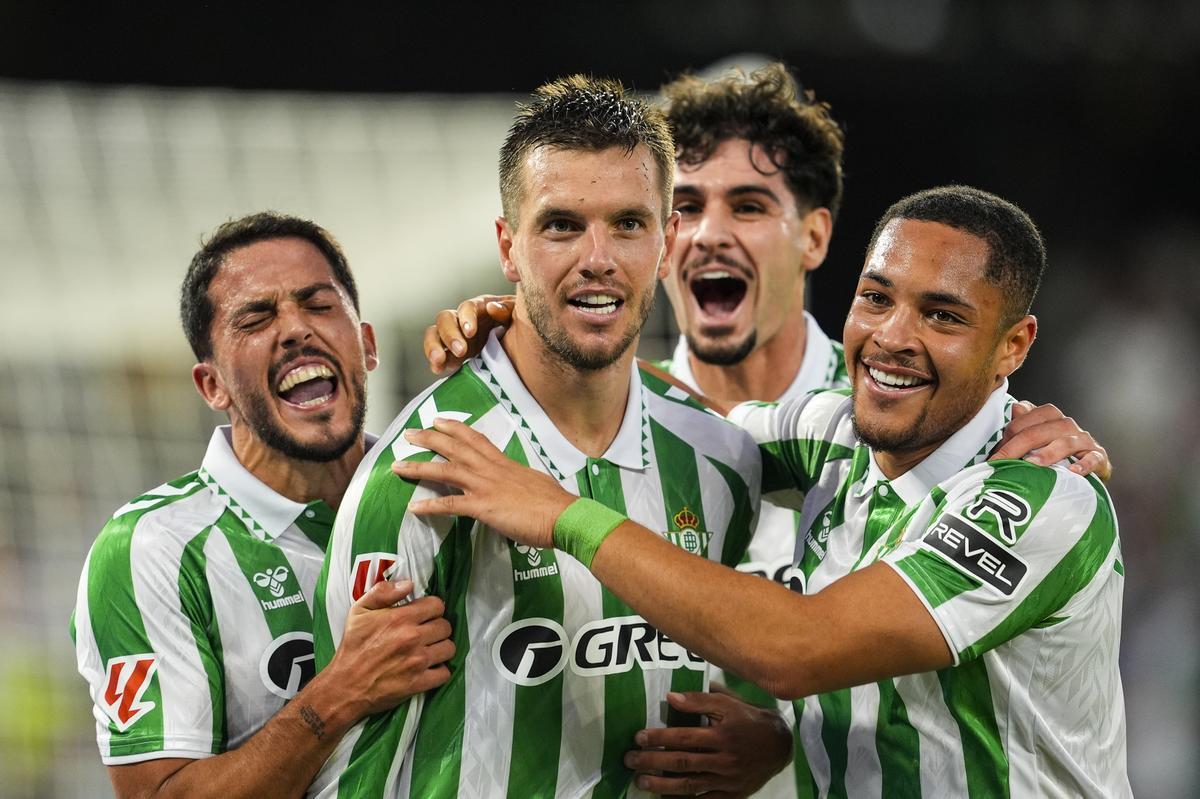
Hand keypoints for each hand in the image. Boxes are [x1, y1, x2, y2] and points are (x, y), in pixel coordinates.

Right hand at [324, 578, 454, 717]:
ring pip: (449, 648)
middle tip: (426, 633)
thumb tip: (408, 583)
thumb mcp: (359, 611)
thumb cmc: (352, 647)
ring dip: (441, 648)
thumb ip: (383, 592)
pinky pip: (445, 673)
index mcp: (400, 618)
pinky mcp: (419, 683)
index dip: (432, 608)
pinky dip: (439, 671)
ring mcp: (418, 661)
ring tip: (429, 649)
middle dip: (437, 627)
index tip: (425, 615)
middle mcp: (413, 638)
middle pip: (445, 626)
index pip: (437, 605)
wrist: (345, 685)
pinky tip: (429, 668)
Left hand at [392, 419, 571, 548]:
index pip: (476, 439)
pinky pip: (450, 505)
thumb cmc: (554, 503)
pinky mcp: (483, 507)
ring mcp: (485, 486)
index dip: (455, 428)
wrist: (563, 515)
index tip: (439, 421)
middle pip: (455, 447)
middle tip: (410, 433)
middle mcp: (491, 469)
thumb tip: (517, 485)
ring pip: (445, 471)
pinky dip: (430, 506)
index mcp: (504, 463)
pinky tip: (413, 507)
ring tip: (397, 465)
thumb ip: (519, 480)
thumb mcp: (534, 482)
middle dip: (430, 438)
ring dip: (418, 467)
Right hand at [424, 295, 514, 373]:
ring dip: (434, 347)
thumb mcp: (517, 314)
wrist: (519, 347)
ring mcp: (454, 337)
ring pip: (434, 335)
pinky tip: (437, 369)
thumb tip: (492, 308)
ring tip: (439, 360)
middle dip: (450, 335)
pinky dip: (435, 362)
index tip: (470, 333)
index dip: (466, 318)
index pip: (467, 307)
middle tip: (460, 351)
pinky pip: (437, 355)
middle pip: (445, 319)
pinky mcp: (451, 355)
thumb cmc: (518, 325)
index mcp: (479, 307)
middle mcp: (462, 320)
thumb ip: (507, 309)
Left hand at [623, 689, 792, 797]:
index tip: (639, 737)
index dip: (660, 737)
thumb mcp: (729, 703)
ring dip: (662, 785)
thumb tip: (671, 697)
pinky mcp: (732, 795)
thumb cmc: (749, 719)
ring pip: (690, 784)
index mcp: (722, 734)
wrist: (780, 745)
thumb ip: (700, 700)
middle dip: (653, 761)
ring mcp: (728, 779)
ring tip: (641, 782)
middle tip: (630, 760)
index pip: (685, 737)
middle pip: (683, 762)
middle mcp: (724, 758)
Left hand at [989, 401, 1111, 480]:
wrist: (1087, 465)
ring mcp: (1083, 440)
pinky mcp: (1098, 456)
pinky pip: (1093, 458)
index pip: (1026, 419)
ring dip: (1048, 453)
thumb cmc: (1054, 450)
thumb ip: (1023, 423)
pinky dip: (1084, 464)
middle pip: (1040, 431)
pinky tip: (1073, 471)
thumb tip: (1015, 407)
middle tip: (1002, 463)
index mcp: (1049, 417)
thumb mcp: (1037, 437)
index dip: (1007, 436)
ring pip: (1065, 442)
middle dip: (1018, 447)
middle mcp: (1066, 425)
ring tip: (1033, 463)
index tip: (994, 456)